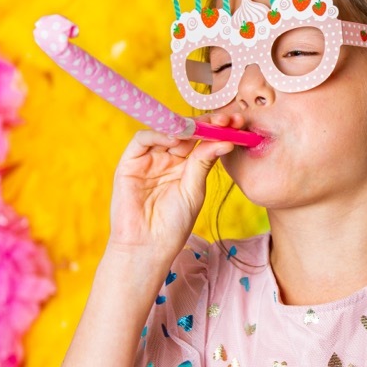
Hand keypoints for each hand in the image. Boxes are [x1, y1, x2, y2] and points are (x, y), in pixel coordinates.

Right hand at [104, 115, 239, 265]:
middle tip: (225, 119)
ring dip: (185, 125)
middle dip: (206, 122)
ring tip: (204, 127)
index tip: (237, 124)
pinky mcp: (130, 162)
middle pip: (186, 130)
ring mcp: (148, 159)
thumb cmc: (173, 225)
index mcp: (186, 165)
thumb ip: (203, 162)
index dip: (218, 129)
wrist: (148, 247)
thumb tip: (225, 139)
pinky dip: (159, 134)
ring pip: (165, 131)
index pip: (202, 139)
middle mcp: (167, 158)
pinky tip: (176, 138)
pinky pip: (142, 140)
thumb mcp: (194, 190)